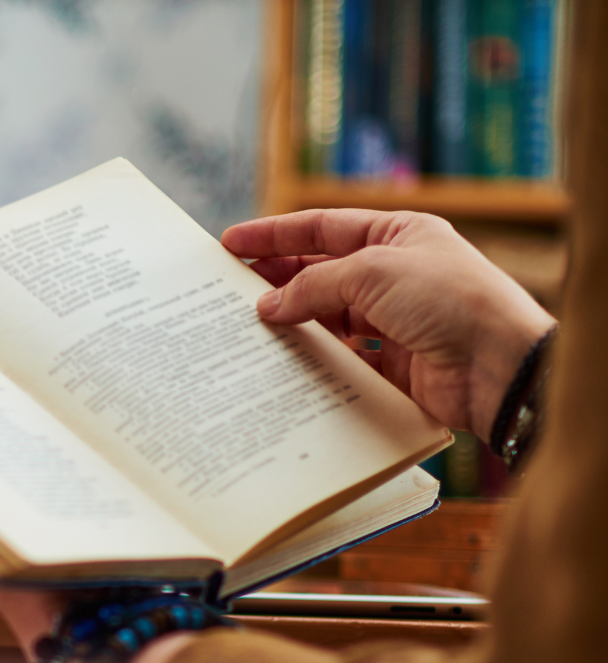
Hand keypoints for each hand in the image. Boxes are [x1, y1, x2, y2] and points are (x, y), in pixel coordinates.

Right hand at [222, 209, 556, 442]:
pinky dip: (316, 358)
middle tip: (232, 288)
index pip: (323, 228)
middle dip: (277, 278)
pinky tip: (287, 360)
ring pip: (328, 316)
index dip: (275, 234)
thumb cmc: (449, 301)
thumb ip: (314, 286)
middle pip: (321, 272)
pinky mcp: (393, 363)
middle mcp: (394, 275)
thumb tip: (269, 306)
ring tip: (250, 326)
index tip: (232, 243)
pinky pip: (343, 357)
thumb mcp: (373, 274)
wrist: (497, 366)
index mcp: (397, 235)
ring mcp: (393, 320)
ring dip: (293, 319)